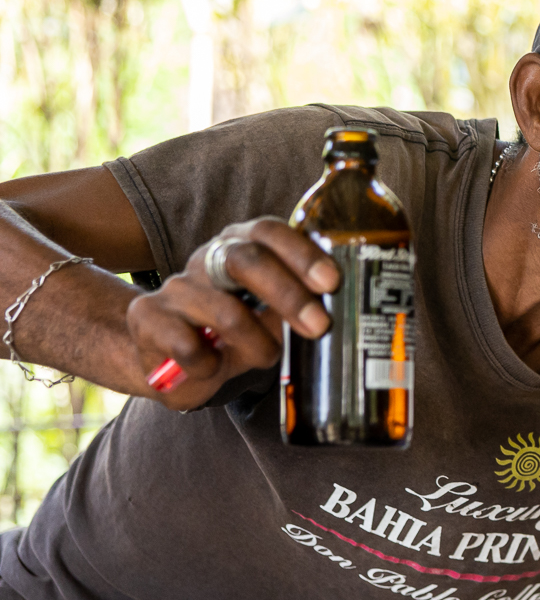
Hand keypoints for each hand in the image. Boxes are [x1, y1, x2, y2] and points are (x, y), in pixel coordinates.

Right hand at [125, 219, 338, 409]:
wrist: (167, 364)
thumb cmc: (230, 338)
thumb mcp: (268, 321)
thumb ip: (294, 309)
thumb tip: (333, 310)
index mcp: (240, 248)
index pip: (268, 232)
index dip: (301, 253)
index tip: (331, 282)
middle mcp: (207, 260)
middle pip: (246, 258)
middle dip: (288, 294)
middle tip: (318, 326)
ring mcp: (175, 287)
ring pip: (227, 312)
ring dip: (257, 345)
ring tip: (263, 358)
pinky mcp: (146, 316)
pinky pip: (189, 345)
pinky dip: (209, 365)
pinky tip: (210, 368)